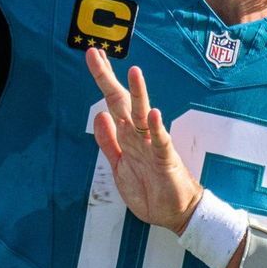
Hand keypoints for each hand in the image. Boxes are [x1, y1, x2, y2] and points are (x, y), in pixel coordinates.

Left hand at [86, 48, 201, 232]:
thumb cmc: (149, 189)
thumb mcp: (118, 165)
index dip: (102, 80)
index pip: (111, 102)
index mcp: (126, 136)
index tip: (94, 56)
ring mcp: (153, 145)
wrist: (173, 214)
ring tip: (133, 72)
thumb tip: (99, 115)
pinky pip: (160, 142)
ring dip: (138, 93)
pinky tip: (154, 113)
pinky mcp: (165, 160)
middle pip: (121, 101)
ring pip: (143, 115)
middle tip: (96, 53)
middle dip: (108, 78)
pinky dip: (157, 128)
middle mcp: (139, 135)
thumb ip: (108, 141)